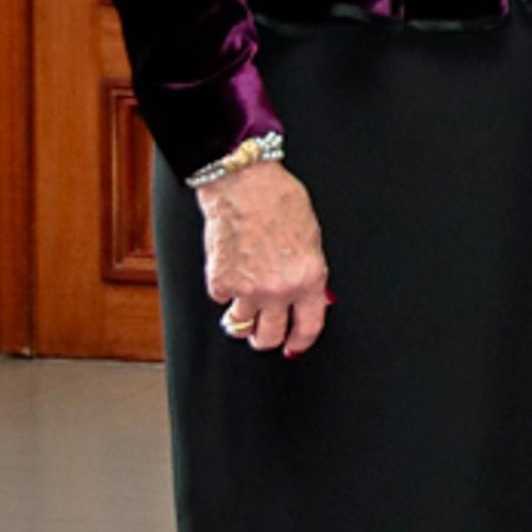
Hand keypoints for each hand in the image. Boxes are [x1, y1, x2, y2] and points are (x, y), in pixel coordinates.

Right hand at [199, 159, 331, 354]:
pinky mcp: (219, 282)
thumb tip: (310, 296)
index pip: (309, 327)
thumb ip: (309, 272)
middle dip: (267, 339)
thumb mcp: (312, 239)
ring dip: (242, 322)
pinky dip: (224, 293)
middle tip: (263, 335)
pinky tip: (229, 275)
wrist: (244, 185)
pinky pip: (221, 300)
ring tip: (244, 311)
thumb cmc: (281, 202)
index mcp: (309, 279)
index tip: (294, 346)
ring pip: (241, 326)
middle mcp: (279, 290)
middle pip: (270, 336)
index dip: (301, 342)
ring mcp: (246, 289)